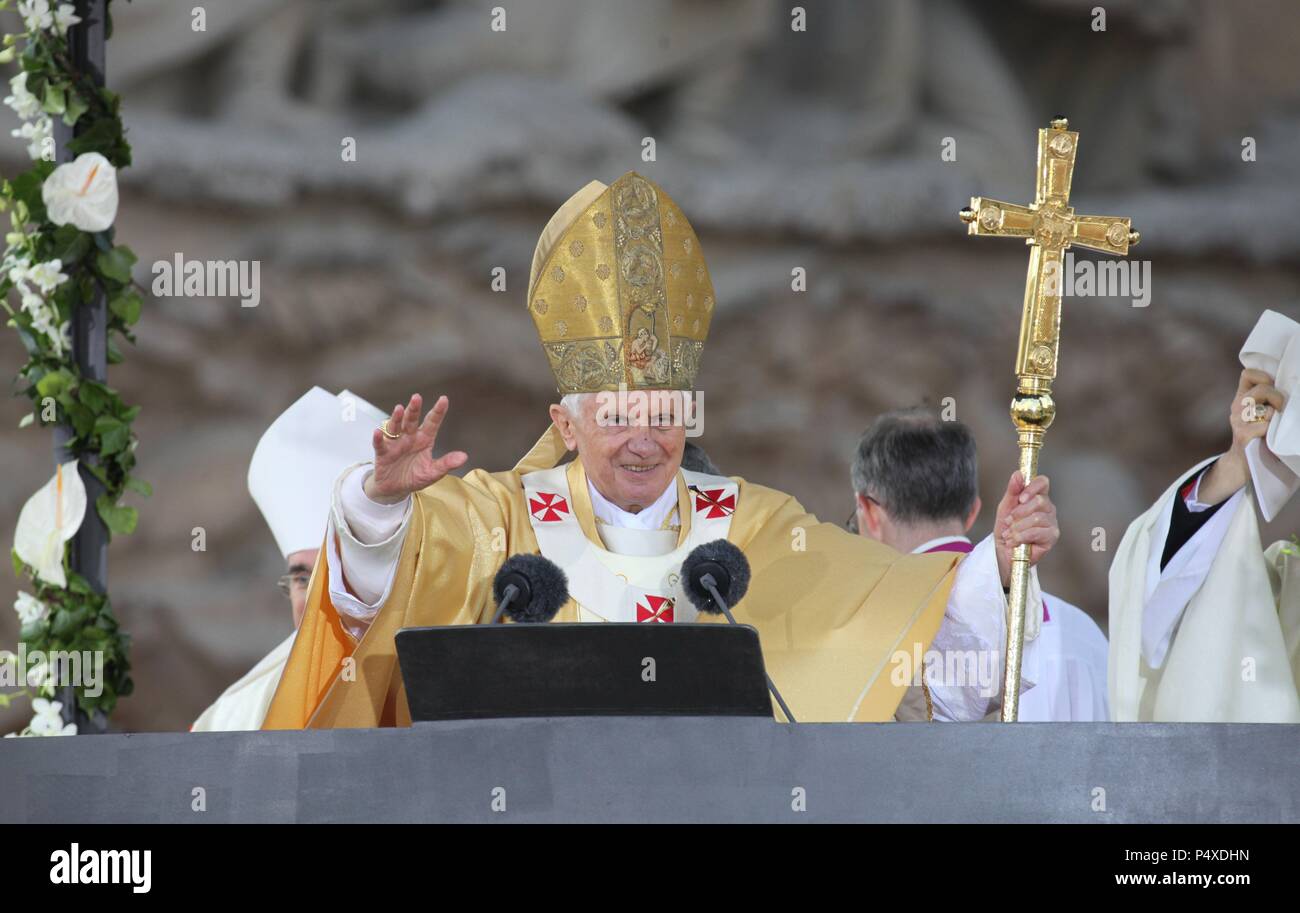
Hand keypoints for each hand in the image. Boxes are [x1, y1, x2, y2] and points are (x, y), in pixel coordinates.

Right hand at [363, 393, 467, 503]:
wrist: (396, 489)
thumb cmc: (415, 477)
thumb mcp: (433, 472)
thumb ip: (446, 464)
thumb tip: (464, 457)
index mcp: (424, 439)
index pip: (432, 422)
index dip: (438, 411)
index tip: (444, 399)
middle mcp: (410, 437)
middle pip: (412, 420)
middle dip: (414, 409)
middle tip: (417, 398)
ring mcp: (396, 443)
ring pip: (395, 427)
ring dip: (397, 418)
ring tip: (399, 409)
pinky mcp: (383, 453)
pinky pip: (380, 444)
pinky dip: (378, 438)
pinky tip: (378, 432)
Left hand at [993, 471, 1058, 588]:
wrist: (1004, 552)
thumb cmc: (1006, 529)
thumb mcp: (1005, 507)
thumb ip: (1012, 490)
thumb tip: (1018, 474)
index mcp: (1038, 497)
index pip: (1043, 482)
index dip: (1033, 487)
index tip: (1021, 498)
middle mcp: (1048, 509)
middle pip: (1040, 501)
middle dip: (1019, 513)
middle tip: (1009, 522)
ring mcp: (1052, 523)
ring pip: (1037, 518)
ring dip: (1018, 527)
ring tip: (1009, 534)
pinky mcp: (1051, 538)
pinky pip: (1036, 532)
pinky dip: (1021, 537)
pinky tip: (1014, 541)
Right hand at [1200, 368, 1283, 503]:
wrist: (1242, 463)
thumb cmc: (1256, 436)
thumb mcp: (1256, 413)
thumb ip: (1263, 399)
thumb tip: (1287, 386)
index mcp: (1241, 398)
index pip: (1248, 374)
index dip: (1263, 377)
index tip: (1273, 387)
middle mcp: (1237, 407)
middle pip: (1261, 389)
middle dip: (1278, 397)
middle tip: (1281, 409)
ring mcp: (1238, 421)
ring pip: (1265, 408)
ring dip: (1275, 416)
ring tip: (1274, 424)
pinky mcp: (1243, 435)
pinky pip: (1264, 425)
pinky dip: (1270, 430)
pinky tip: (1268, 436)